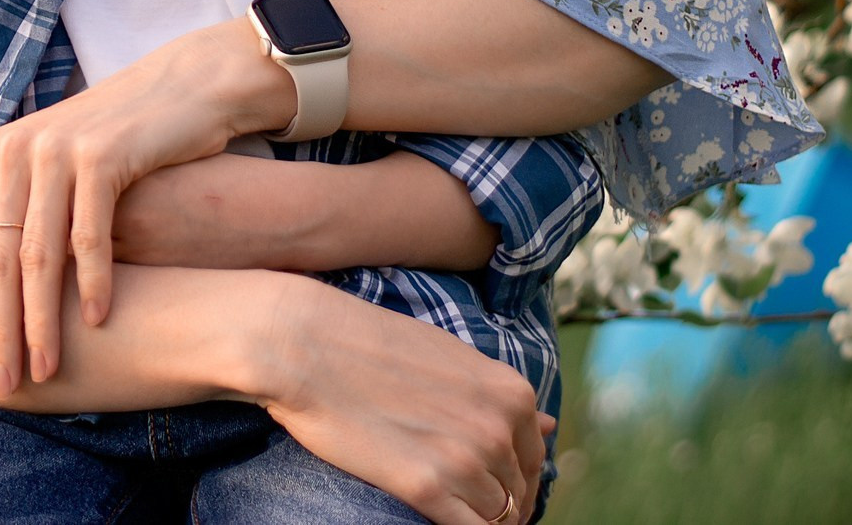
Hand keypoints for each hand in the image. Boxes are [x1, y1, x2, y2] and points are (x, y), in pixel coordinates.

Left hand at [0, 18, 293, 391]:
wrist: (171, 92)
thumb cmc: (96, 139)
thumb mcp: (26, 161)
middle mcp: (11, 152)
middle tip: (1, 384)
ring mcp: (54, 152)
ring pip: (38, 255)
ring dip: (41, 321)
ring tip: (45, 370)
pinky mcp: (101, 157)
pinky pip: (90, 235)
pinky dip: (93, 283)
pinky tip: (96, 322)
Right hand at [247, 278, 550, 524]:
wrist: (302, 343)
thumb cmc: (367, 343)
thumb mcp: (448, 357)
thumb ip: (498, 396)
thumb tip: (549, 425)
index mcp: (509, 393)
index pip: (534, 458)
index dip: (512, 476)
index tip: (485, 480)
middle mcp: (498, 428)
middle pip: (517, 492)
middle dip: (496, 500)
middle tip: (457, 493)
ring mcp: (465, 461)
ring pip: (497, 516)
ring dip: (476, 515)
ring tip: (440, 499)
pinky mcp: (426, 488)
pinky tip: (431, 511)